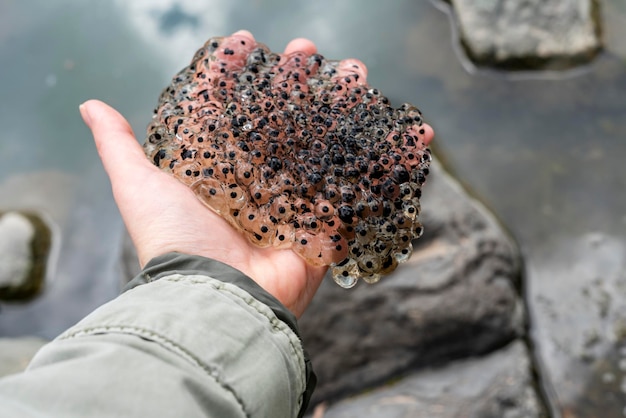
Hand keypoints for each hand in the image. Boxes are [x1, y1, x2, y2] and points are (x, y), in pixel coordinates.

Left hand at [80, 31, 433, 317]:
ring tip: (359, 76)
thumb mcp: (139, 187)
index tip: (246, 42)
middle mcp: (258, 182)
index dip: (236, 74)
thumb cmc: (175, 243)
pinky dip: (394, 162)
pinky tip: (415, 132)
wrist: (216, 301)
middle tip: (311, 50)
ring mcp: (296, 203)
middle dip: (299, 83)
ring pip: (325, 145)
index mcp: (219, 168)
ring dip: (346, 110)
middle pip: (284, 120)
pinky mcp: (328, 227)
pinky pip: (365, 188)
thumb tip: (89, 104)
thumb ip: (120, 146)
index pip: (231, 109)